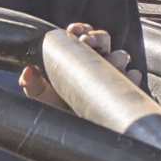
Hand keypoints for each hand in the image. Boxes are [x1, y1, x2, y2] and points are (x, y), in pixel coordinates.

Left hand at [19, 23, 143, 110]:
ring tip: (106, 63)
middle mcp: (97, 61)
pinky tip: (124, 78)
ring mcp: (112, 73)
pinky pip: (133, 77)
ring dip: (114, 57)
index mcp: (78, 55)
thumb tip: (27, 72)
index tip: (73, 31)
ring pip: (121, 56)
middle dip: (96, 37)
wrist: (71, 131)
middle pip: (104, 39)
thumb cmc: (57, 107)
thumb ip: (32, 83)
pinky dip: (130, 76)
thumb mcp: (41, 95)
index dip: (80, 30)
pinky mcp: (125, 88)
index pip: (83, 34)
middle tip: (86, 42)